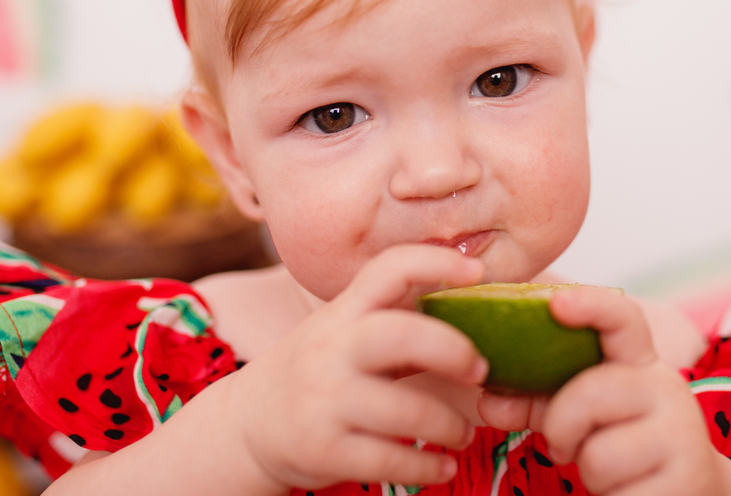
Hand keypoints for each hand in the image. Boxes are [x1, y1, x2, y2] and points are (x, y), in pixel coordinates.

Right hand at [230, 245, 488, 492]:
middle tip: (481, 368)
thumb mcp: (345, 331)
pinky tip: (442, 467)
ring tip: (462, 433)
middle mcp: (332, 349)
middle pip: (402, 335)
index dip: (435, 261)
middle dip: (453, 350)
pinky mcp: (323, 449)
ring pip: (406, 411)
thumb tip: (475, 302)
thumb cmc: (321, 370)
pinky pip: (390, 461)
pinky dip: (428, 468)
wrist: (249, 424)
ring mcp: (324, 400)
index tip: (478, 272)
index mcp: (345, 311)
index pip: (388, 268)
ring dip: (449, 425)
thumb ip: (396, 316)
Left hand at [480, 289, 730, 495]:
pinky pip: (619, 492)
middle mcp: (665, 388)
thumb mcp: (577, 413)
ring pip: (600, 453)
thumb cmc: (620, 442)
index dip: (590, 305)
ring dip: (587, 469)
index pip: (621, 319)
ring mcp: (681, 434)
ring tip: (606, 469)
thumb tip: (489, 403)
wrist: (685, 488)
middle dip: (562, 426)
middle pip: (590, 393)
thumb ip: (533, 399)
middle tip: (566, 444)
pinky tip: (626, 489)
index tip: (557, 302)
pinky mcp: (686, 478)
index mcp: (637, 361)